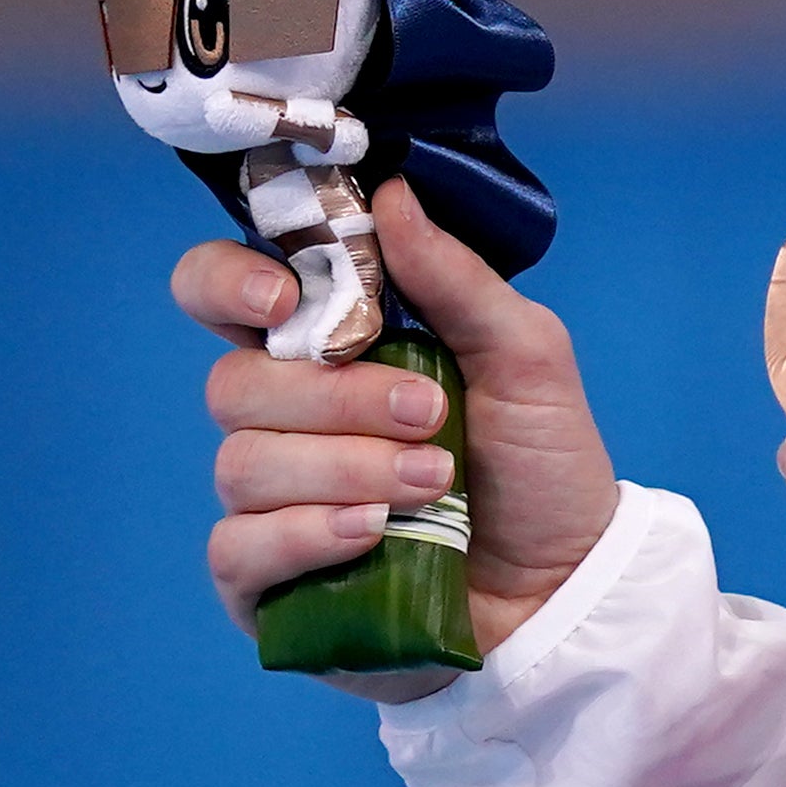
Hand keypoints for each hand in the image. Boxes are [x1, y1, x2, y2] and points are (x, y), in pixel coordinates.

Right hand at [179, 178, 623, 700]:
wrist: (563, 590)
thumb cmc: (540, 467)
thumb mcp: (525, 359)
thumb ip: (457, 280)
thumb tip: (391, 196)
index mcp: (328, 348)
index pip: (221, 292)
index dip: (226, 284)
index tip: (284, 300)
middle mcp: (284, 420)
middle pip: (234, 382)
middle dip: (337, 397)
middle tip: (430, 413)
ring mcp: (268, 503)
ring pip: (242, 463)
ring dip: (346, 468)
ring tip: (433, 484)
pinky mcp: (266, 583)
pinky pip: (237, 547)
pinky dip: (307, 534)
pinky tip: (374, 534)